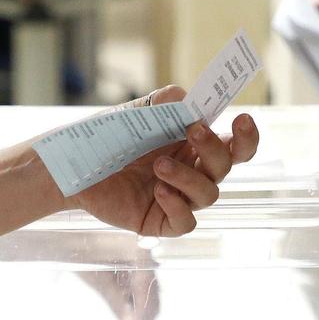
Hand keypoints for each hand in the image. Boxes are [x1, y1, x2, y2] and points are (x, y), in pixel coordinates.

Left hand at [71, 88, 260, 236]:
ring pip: (209, 194)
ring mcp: (178, 198)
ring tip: (159, 165)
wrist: (72, 167)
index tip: (242, 119)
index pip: (233, 144)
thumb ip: (162, 104)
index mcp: (192, 145)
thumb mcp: (134, 114)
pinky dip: (178, 206)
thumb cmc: (107, 139)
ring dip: (188, 177)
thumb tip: (186, 97)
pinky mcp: (161, 221)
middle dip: (214, 149)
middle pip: (225, 167)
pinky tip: (158, 191)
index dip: (246, 136)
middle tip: (194, 131)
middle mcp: (191, 171)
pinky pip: (186, 222)